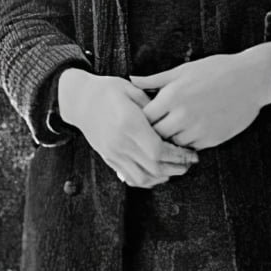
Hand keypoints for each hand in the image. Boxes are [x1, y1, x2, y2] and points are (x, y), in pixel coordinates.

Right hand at [57, 68, 198, 187]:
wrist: (79, 99)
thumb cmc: (107, 90)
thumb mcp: (131, 90)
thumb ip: (153, 106)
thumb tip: (173, 119)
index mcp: (128, 123)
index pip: (158, 150)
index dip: (178, 156)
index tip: (191, 153)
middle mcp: (120, 142)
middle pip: (153, 167)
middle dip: (176, 168)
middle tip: (189, 163)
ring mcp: (113, 152)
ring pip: (142, 178)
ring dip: (163, 177)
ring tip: (176, 169)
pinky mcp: (109, 158)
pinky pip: (130, 178)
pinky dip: (147, 181)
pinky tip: (157, 173)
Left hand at [131, 42, 270, 149]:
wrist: (253, 80)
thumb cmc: (215, 70)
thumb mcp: (183, 70)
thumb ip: (155, 80)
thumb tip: (131, 80)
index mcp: (172, 96)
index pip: (144, 118)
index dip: (140, 120)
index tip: (140, 118)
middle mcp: (183, 115)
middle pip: (155, 135)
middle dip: (152, 134)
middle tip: (150, 131)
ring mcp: (198, 130)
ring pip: (172, 144)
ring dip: (169, 140)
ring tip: (168, 133)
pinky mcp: (212, 140)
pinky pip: (190, 148)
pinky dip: (186, 144)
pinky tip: (187, 135)